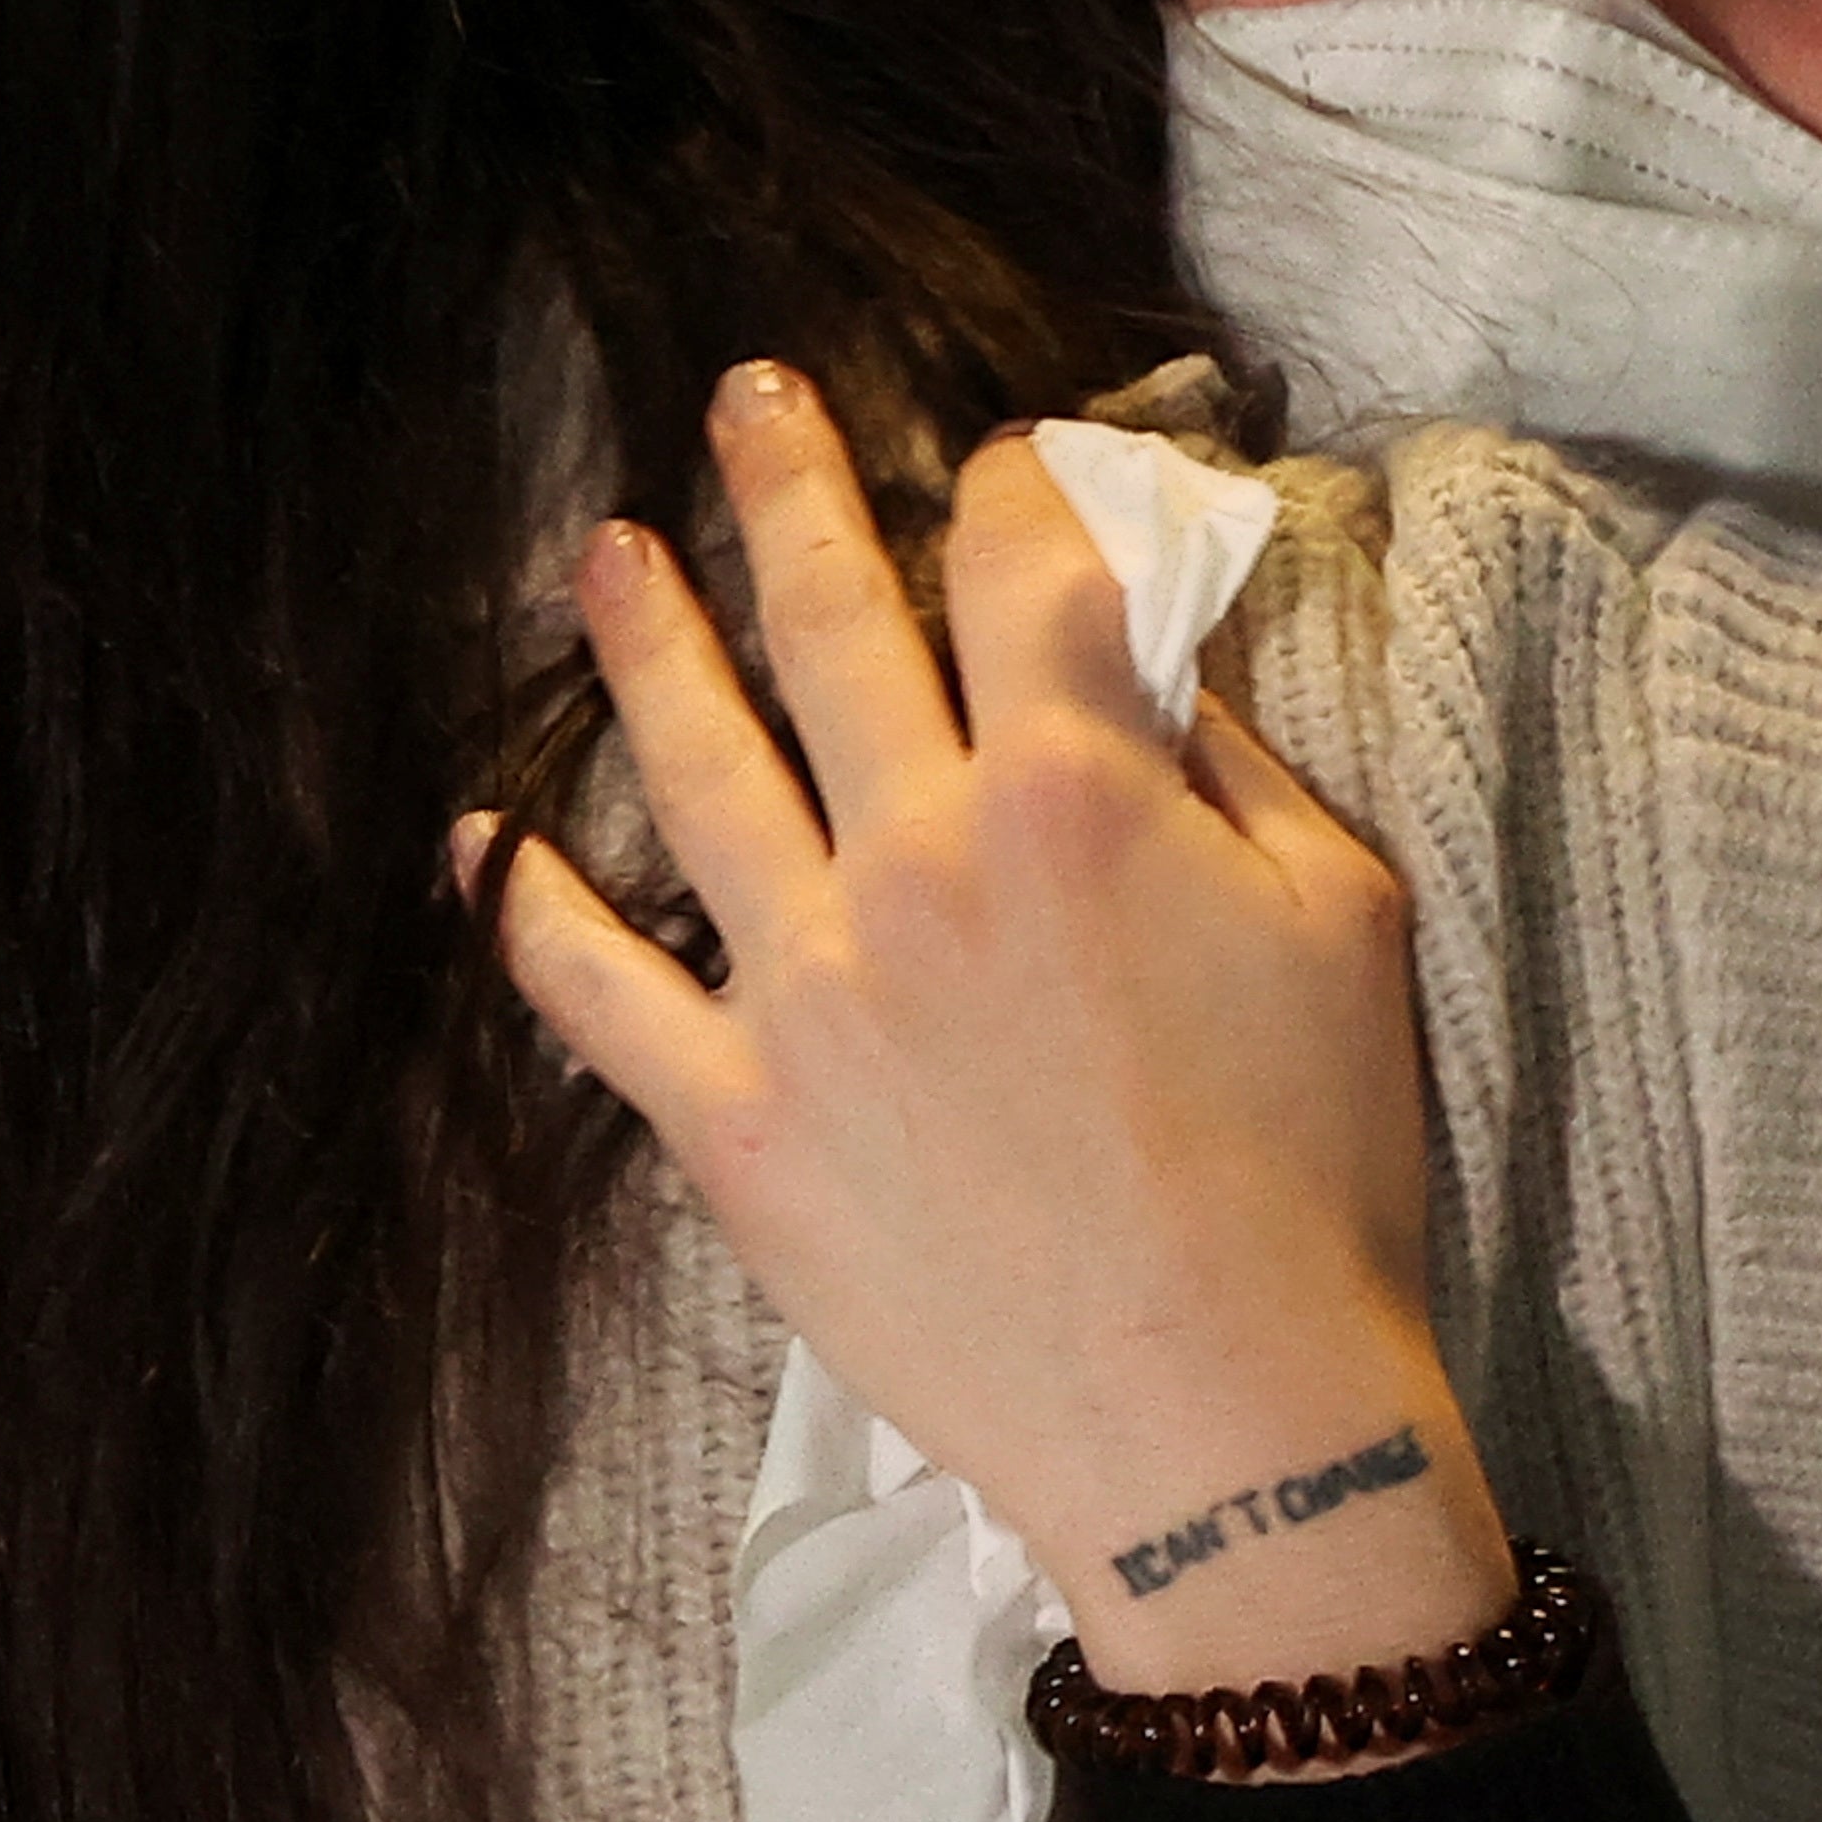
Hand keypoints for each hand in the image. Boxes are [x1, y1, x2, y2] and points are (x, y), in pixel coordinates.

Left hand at [477, 360, 1511, 1704]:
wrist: (1229, 1425)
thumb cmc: (1318, 1169)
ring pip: (695, 764)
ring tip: (607, 547)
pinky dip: (524, 911)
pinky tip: (480, 839)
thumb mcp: (1341, 918)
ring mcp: (808, 986)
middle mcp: (920, 855)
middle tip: (748, 396)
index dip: (1020, 478)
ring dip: (646, 639)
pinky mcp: (736, 1121)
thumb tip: (1161, 645)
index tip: (1009, 457)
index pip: (1025, 561)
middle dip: (793, 483)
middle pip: (837, 618)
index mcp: (1079, 788)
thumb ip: (1235, 758)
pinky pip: (595, 994)